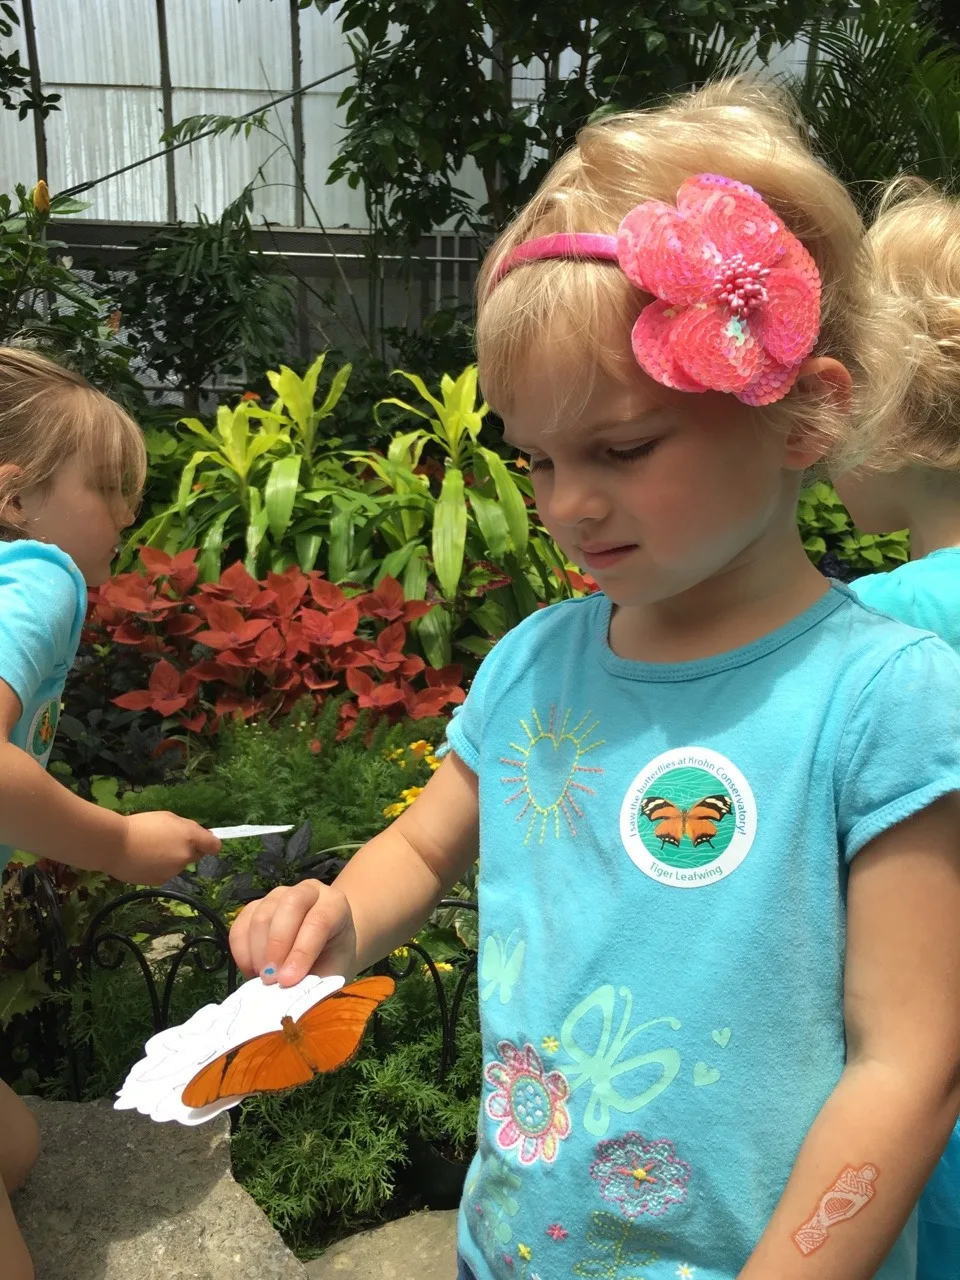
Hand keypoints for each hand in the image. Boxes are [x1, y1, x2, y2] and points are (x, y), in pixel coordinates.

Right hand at [107, 811, 221, 885]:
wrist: (114, 845)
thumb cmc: (141, 825)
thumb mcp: (168, 818)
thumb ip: (187, 828)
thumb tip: (200, 837)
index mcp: (190, 837)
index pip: (214, 846)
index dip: (210, 844)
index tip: (205, 843)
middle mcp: (186, 856)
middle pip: (194, 855)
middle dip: (186, 850)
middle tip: (166, 841)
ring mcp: (173, 871)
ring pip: (178, 865)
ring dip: (170, 859)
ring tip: (149, 850)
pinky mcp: (160, 881)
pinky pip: (165, 873)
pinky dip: (158, 868)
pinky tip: (143, 861)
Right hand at [229, 879, 357, 985]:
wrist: (324, 948)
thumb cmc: (331, 960)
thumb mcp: (334, 970)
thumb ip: (317, 980)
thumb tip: (289, 996)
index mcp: (335, 904)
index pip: (319, 920)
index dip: (302, 951)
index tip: (288, 981)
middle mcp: (308, 892)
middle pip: (289, 906)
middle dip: (277, 946)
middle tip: (271, 980)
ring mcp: (278, 895)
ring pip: (261, 915)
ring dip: (258, 952)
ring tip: (264, 980)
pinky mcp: (254, 906)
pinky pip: (240, 925)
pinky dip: (241, 952)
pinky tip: (251, 970)